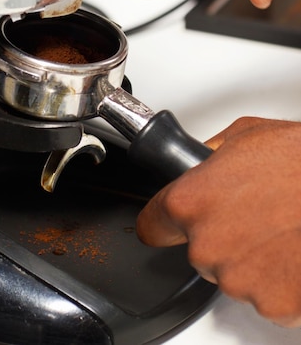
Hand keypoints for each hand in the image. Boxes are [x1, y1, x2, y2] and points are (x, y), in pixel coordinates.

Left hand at [136, 116, 300, 326]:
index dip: (163, 221)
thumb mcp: (246, 135)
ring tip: (278, 228)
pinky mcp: (273, 304)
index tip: (169, 223)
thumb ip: (210, 154)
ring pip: (231, 273)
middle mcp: (207, 245)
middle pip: (197, 250)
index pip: (153, 225)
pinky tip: (291, 250)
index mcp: (191, 202)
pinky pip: (264, 295)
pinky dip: (277, 279)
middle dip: (219, 235)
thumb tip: (199, 161)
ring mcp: (239, 279)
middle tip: (252, 213)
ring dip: (248, 258)